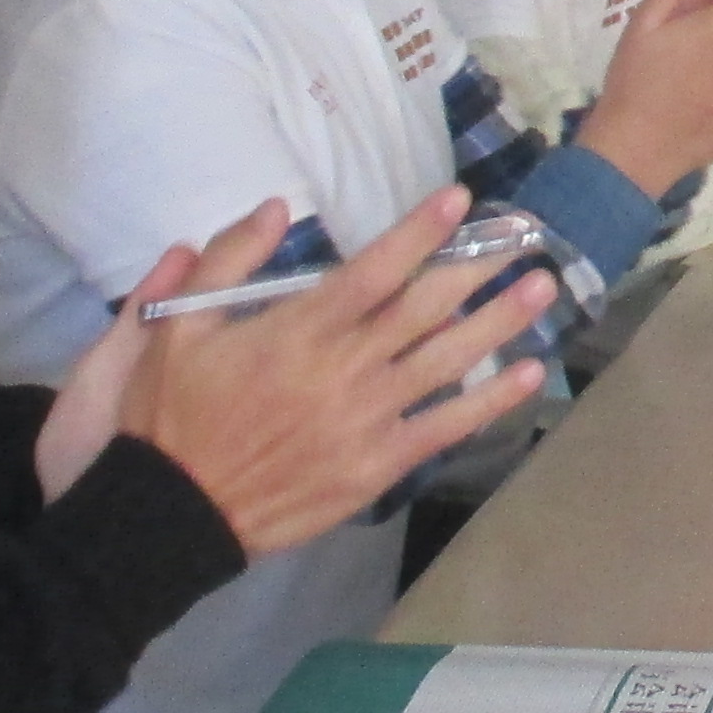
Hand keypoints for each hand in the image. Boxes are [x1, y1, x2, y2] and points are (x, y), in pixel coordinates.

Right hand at [104, 193, 557, 559]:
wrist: (169, 512)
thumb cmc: (170, 415)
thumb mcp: (174, 327)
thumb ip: (225, 261)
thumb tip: (275, 206)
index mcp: (297, 331)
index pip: (373, 270)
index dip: (418, 231)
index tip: (458, 199)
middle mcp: (342, 370)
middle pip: (425, 309)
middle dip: (477, 267)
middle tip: (523, 235)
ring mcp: (365, 419)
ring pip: (447, 362)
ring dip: (499, 323)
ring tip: (543, 288)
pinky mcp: (375, 465)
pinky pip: (444, 429)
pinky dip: (490, 402)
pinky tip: (528, 375)